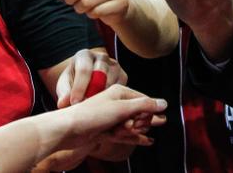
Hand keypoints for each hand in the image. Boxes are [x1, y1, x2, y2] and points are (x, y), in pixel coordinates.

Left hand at [32, 85, 166, 170]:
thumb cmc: (91, 114)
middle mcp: (116, 103)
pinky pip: (125, 134)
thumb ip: (144, 105)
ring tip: (120, 132)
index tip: (138, 120)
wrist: (67, 129)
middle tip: (127, 126)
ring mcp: (111, 117)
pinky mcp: (106, 130)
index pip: (144, 100)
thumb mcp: (120, 108)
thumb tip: (164, 103)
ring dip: (130, 132)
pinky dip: (134, 138)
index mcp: (119, 92)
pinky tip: (148, 141)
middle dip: (137, 123)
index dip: (145, 112)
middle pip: (139, 114)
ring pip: (131, 126)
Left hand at [56, 48, 127, 107]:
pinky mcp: (123, 75)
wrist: (85, 79)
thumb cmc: (73, 82)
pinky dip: (113, 100)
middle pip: (100, 75)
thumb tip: (63, 103)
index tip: (74, 103)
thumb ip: (64, 93)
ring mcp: (114, 65)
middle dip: (92, 93)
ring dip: (103, 98)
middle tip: (86, 108)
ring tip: (94, 111)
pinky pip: (121, 89)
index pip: (84, 70)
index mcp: (84, 55)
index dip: (79, 88)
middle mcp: (101, 57)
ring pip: (112, 83)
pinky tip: (104, 109)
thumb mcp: (64, 85)